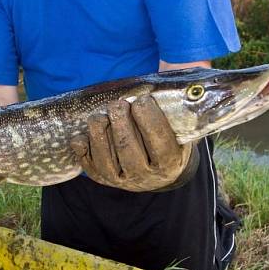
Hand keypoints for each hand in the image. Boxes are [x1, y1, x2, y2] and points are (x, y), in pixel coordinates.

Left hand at [70, 96, 198, 191]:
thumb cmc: (167, 142)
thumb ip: (179, 114)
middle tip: (117, 104)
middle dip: (120, 122)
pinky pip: (89, 166)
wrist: (155, 172)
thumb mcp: (180, 132)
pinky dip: (82, 149)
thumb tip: (186, 89)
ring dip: (99, 133)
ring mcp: (122, 180)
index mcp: (169, 163)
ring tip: (99, 116)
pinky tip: (82, 135)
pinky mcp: (103, 179)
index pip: (159, 141)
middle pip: (128, 148)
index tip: (142, 100)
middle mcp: (145, 176)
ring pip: (105, 158)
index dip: (149, 118)